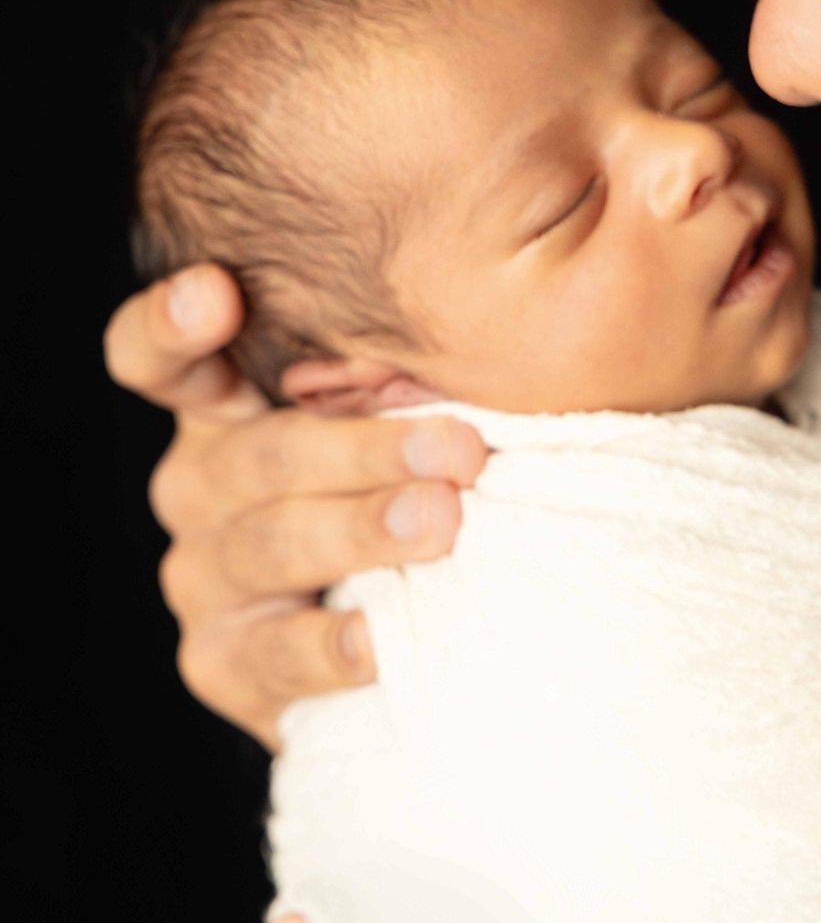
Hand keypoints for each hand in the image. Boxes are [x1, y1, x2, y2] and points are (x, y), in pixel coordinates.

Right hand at [104, 265, 486, 749]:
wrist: (418, 634)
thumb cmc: (430, 483)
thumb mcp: (426, 408)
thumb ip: (436, 353)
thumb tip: (559, 259)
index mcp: (230, 403)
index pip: (159, 355)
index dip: (172, 324)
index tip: (219, 293)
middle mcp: (200, 482)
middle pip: (257, 456)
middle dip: (363, 447)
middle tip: (461, 448)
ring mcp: (204, 574)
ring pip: (268, 545)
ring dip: (360, 531)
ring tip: (442, 522)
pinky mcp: (224, 663)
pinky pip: (269, 654)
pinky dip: (329, 645)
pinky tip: (381, 637)